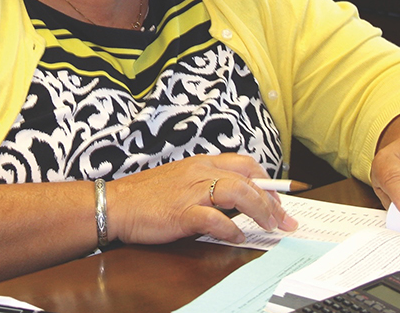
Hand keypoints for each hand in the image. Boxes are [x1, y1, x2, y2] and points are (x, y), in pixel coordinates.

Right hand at [106, 153, 298, 245]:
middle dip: (272, 200)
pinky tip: (237, 237)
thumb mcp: (182, 180)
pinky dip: (231, 229)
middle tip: (284, 219)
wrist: (115, 203)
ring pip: (238, 192)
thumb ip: (208, 184)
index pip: (246, 165)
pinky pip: (214, 219)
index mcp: (201, 163)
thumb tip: (238, 200)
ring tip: (269, 226)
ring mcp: (191, 192)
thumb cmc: (146, 195)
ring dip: (259, 210)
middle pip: (248, 178)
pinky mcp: (181, 213)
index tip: (280, 200)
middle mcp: (200, 172)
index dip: (268, 182)